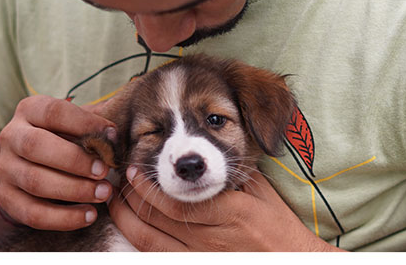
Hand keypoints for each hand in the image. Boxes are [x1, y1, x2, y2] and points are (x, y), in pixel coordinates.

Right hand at [0, 95, 115, 230]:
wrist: (30, 166)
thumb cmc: (64, 140)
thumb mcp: (76, 124)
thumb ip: (95, 124)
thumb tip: (115, 132)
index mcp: (29, 110)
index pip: (54, 112)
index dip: (84, 124)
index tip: (112, 136)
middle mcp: (11, 136)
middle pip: (36, 145)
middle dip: (74, 160)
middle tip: (104, 171)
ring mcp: (5, 168)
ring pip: (34, 181)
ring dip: (74, 190)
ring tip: (103, 193)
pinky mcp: (7, 198)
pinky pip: (33, 213)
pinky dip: (63, 218)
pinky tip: (89, 216)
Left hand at [109, 167, 341, 251]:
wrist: (290, 258)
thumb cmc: (278, 225)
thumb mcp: (261, 192)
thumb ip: (233, 171)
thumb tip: (201, 151)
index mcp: (230, 213)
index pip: (177, 201)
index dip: (149, 187)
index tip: (135, 170)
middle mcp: (212, 239)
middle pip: (159, 220)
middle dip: (132, 198)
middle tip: (120, 180)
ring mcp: (202, 257)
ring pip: (151, 242)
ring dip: (126, 221)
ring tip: (116, 202)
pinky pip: (158, 257)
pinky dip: (139, 242)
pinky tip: (130, 227)